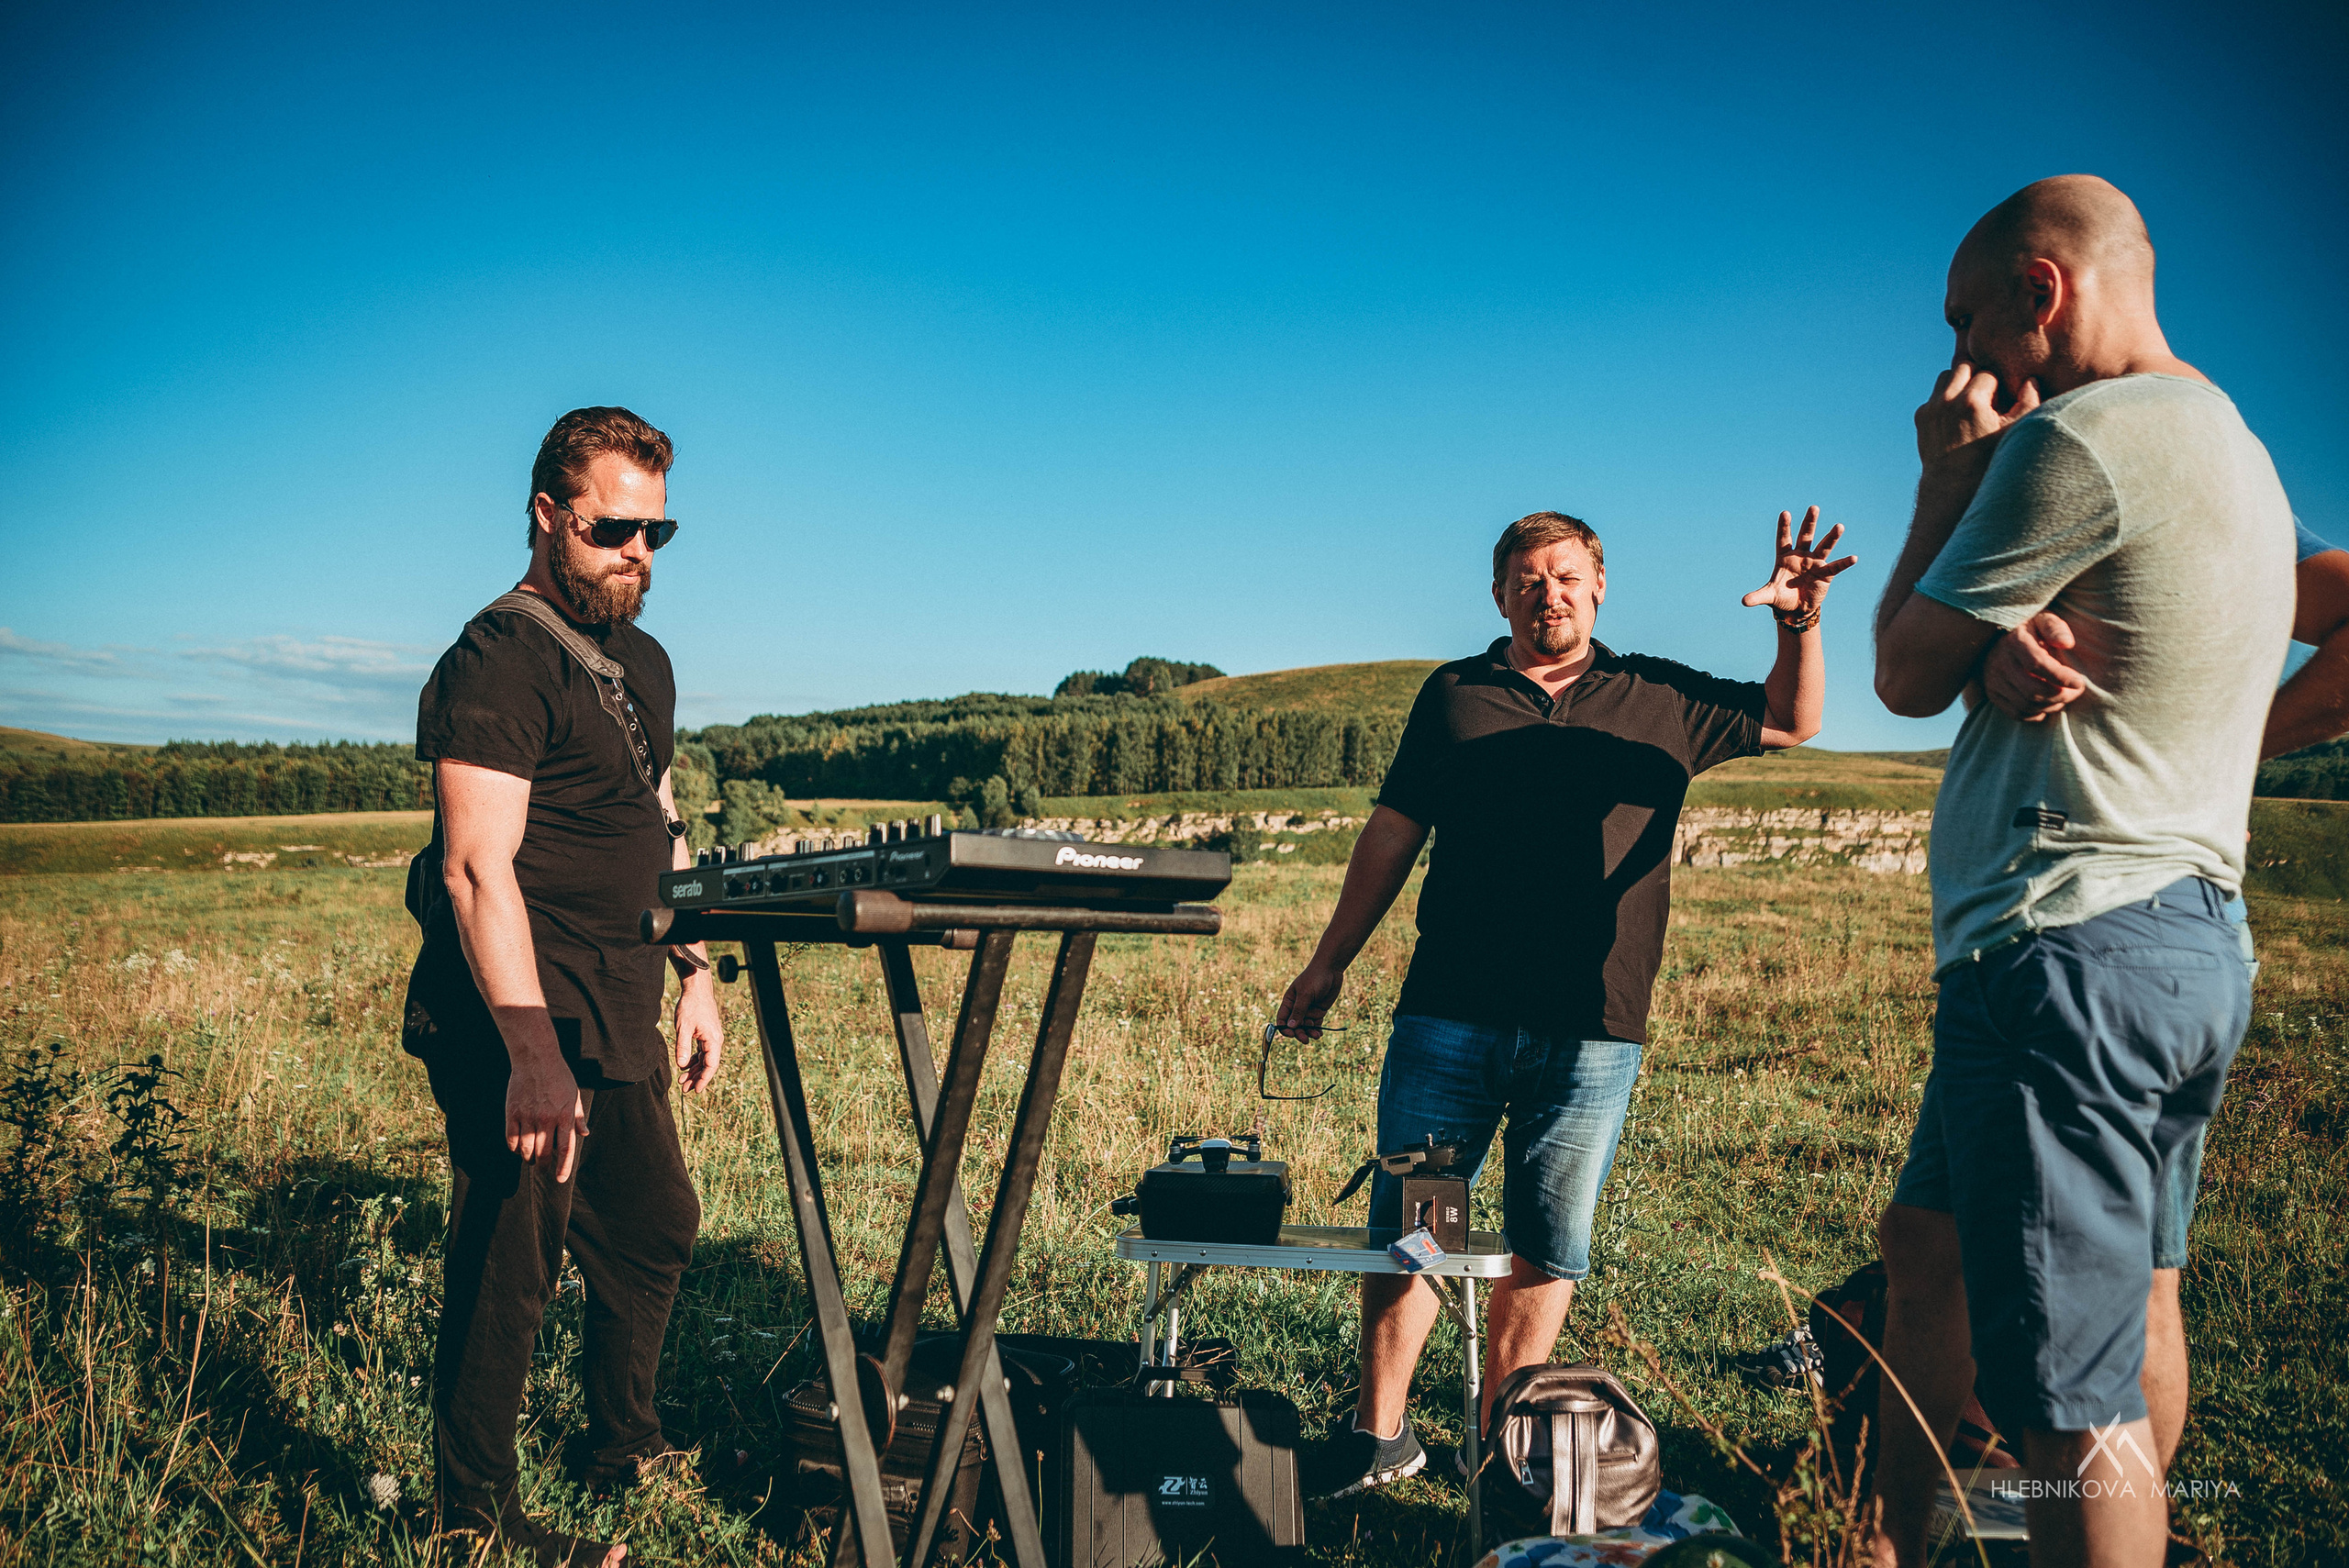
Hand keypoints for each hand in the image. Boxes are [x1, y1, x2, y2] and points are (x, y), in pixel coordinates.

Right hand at [506, 1056, 588, 1182]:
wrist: (536, 1059)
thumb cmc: (559, 1076)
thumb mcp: (574, 1095)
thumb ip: (578, 1117)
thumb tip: (584, 1134)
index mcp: (565, 1116)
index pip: (566, 1149)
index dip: (563, 1167)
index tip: (560, 1179)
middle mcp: (547, 1119)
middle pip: (544, 1153)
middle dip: (543, 1166)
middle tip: (542, 1169)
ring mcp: (528, 1117)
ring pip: (526, 1149)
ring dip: (528, 1158)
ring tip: (531, 1159)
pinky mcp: (512, 1113)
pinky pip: (511, 1139)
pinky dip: (514, 1148)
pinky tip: (518, 1148)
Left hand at [674, 979, 725, 1092]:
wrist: (697, 990)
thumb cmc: (691, 1006)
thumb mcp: (683, 1027)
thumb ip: (682, 1047)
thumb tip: (682, 1066)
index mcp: (713, 1040)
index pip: (711, 1065)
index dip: (703, 1079)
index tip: (696, 1090)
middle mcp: (715, 1040)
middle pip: (708, 1064)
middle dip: (697, 1078)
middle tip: (685, 1089)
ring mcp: (711, 1037)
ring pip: (705, 1059)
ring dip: (695, 1070)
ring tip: (683, 1081)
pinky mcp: (706, 1034)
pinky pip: (703, 1051)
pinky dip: (695, 1060)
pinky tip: (686, 1067)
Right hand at [1274, 961, 1345, 1041]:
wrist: (1330, 970)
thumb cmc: (1314, 978)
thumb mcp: (1305, 994)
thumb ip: (1298, 1010)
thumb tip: (1290, 1026)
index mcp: (1289, 1002)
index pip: (1282, 1019)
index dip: (1285, 1028)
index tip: (1291, 1034)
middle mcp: (1297, 1008)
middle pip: (1294, 1026)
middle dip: (1299, 1033)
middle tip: (1305, 1039)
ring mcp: (1308, 1010)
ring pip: (1306, 1027)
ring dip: (1309, 1033)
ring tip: (1316, 1036)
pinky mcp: (1319, 1011)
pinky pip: (1316, 1024)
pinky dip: (1317, 1030)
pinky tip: (1319, 1034)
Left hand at [1741, 506, 1856, 620]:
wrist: (1796, 608)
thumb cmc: (1781, 597)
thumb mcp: (1769, 596)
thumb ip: (1758, 596)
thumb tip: (1743, 601)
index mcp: (1785, 557)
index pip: (1784, 539)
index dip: (1784, 527)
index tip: (1785, 513)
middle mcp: (1801, 556)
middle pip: (1806, 536)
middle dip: (1809, 522)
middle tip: (1814, 507)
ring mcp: (1814, 562)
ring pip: (1823, 546)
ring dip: (1832, 537)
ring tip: (1839, 526)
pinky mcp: (1825, 573)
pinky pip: (1836, 567)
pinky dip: (1844, 563)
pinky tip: (1854, 558)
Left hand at [1916, 362, 2040, 476]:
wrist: (1953, 487)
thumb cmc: (1990, 460)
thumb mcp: (2016, 432)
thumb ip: (2028, 401)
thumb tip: (2029, 379)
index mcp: (1971, 402)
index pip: (1988, 372)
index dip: (1998, 385)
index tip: (2001, 401)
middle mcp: (1947, 401)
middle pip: (1964, 366)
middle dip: (1978, 376)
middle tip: (1988, 396)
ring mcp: (1931, 408)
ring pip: (1946, 376)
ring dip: (1960, 383)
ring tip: (1973, 403)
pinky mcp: (1921, 416)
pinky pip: (1936, 394)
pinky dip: (1947, 398)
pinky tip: (1959, 416)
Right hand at [1981, 611, 2087, 722]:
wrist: (1996, 639)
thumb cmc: (2029, 630)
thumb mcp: (2042, 620)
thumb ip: (2055, 628)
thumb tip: (2067, 644)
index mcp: (2014, 642)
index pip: (2037, 664)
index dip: (2061, 677)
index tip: (2079, 682)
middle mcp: (1999, 662)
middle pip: (2032, 690)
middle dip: (2060, 695)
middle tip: (2075, 691)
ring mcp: (1993, 680)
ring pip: (2025, 704)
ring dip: (2051, 705)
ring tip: (2064, 696)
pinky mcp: (1992, 694)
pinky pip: (2016, 713)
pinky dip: (2036, 713)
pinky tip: (2048, 704)